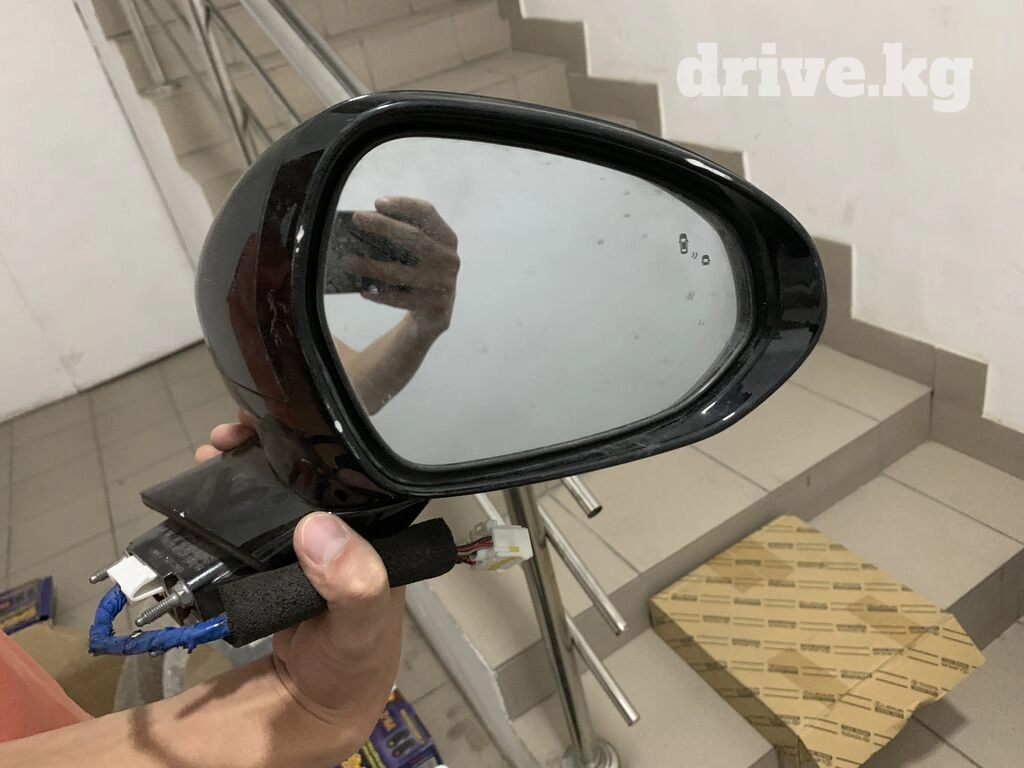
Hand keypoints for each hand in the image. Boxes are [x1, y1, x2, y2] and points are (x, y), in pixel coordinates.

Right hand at [195, 415, 404, 757]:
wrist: (317, 697)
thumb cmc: (355, 658)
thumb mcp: (362, 623)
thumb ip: (354, 584)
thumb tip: (319, 529)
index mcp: (375, 524)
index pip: (350, 464)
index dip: (317, 436)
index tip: (279, 419)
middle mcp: (343, 523)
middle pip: (306, 464)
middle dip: (267, 440)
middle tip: (231, 432)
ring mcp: (306, 537)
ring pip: (275, 485)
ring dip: (243, 463)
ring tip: (214, 447)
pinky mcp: (274, 554)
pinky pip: (250, 518)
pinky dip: (227, 500)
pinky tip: (206, 486)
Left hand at [346, 197, 459, 334]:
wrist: (438, 309)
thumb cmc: (422, 270)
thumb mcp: (424, 249)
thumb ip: (404, 233)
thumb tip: (367, 224)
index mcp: (447, 238)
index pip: (426, 213)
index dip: (403, 205)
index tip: (378, 203)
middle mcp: (448, 259)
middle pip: (414, 238)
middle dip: (384, 226)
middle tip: (358, 218)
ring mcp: (442, 284)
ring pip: (400, 272)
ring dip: (371, 266)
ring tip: (348, 261)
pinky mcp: (432, 305)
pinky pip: (399, 299)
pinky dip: (379, 294)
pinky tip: (364, 290)